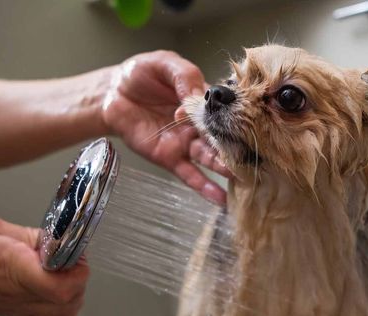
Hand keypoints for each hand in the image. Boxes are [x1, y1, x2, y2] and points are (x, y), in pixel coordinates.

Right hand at [0, 214, 88, 315]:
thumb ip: (26, 235)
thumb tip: (53, 239)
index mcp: (11, 265)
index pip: (60, 284)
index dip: (78, 271)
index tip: (75, 252)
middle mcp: (15, 292)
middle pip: (68, 302)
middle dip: (79, 279)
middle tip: (71, 259)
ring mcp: (11, 307)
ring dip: (72, 296)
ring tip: (63, 273)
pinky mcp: (6, 314)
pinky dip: (58, 311)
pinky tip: (52, 291)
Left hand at [102, 50, 230, 204]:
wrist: (112, 92)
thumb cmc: (140, 75)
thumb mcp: (164, 64)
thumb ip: (183, 77)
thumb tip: (195, 96)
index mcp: (201, 102)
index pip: (222, 110)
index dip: (230, 115)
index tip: (243, 121)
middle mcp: (197, 125)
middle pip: (221, 137)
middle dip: (236, 147)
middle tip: (254, 157)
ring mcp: (184, 143)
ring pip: (208, 158)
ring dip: (224, 168)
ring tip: (241, 177)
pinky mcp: (169, 158)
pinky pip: (189, 175)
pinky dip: (204, 188)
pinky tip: (220, 200)